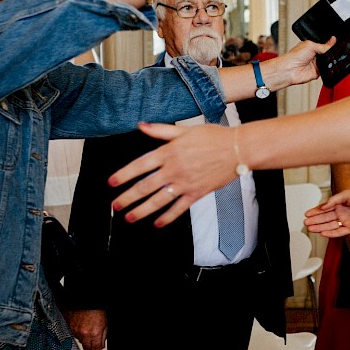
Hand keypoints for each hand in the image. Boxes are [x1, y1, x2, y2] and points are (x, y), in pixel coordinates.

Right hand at [66, 309, 107, 349]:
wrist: (83, 300)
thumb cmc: (95, 308)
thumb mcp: (105, 322)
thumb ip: (103, 334)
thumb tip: (102, 343)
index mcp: (95, 333)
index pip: (96, 349)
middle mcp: (85, 333)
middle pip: (87, 348)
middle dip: (90, 346)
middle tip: (93, 344)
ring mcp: (76, 331)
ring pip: (80, 341)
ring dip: (84, 339)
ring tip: (87, 331)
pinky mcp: (70, 327)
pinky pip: (74, 335)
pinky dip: (78, 333)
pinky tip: (81, 327)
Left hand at [110, 123, 236, 226]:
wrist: (237, 149)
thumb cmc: (213, 137)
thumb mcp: (184, 130)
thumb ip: (160, 130)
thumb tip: (141, 125)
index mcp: (169, 152)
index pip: (139, 166)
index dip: (123, 175)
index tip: (112, 182)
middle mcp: (174, 170)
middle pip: (144, 187)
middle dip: (127, 198)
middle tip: (115, 205)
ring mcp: (185, 183)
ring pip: (158, 201)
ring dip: (142, 211)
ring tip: (129, 217)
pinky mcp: (196, 193)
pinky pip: (178, 209)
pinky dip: (167, 218)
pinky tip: (157, 223)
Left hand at [259, 38, 334, 90]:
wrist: (290, 70)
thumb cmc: (294, 56)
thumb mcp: (311, 45)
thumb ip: (323, 45)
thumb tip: (333, 41)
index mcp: (312, 47)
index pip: (325, 45)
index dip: (330, 44)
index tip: (337, 42)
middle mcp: (315, 55)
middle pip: (328, 53)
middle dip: (331, 53)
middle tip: (333, 51)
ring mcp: (316, 64)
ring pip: (329, 62)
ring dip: (330, 60)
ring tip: (327, 59)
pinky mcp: (318, 72)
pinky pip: (327, 70)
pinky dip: (328, 68)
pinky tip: (327, 66)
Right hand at [303, 187, 349, 236]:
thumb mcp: (345, 194)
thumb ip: (333, 200)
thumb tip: (322, 206)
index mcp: (340, 204)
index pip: (325, 209)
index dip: (315, 212)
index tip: (307, 214)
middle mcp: (342, 213)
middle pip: (325, 218)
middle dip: (315, 220)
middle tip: (306, 223)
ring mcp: (346, 221)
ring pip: (330, 226)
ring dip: (320, 227)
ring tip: (310, 228)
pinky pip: (339, 232)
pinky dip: (331, 233)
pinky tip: (323, 233)